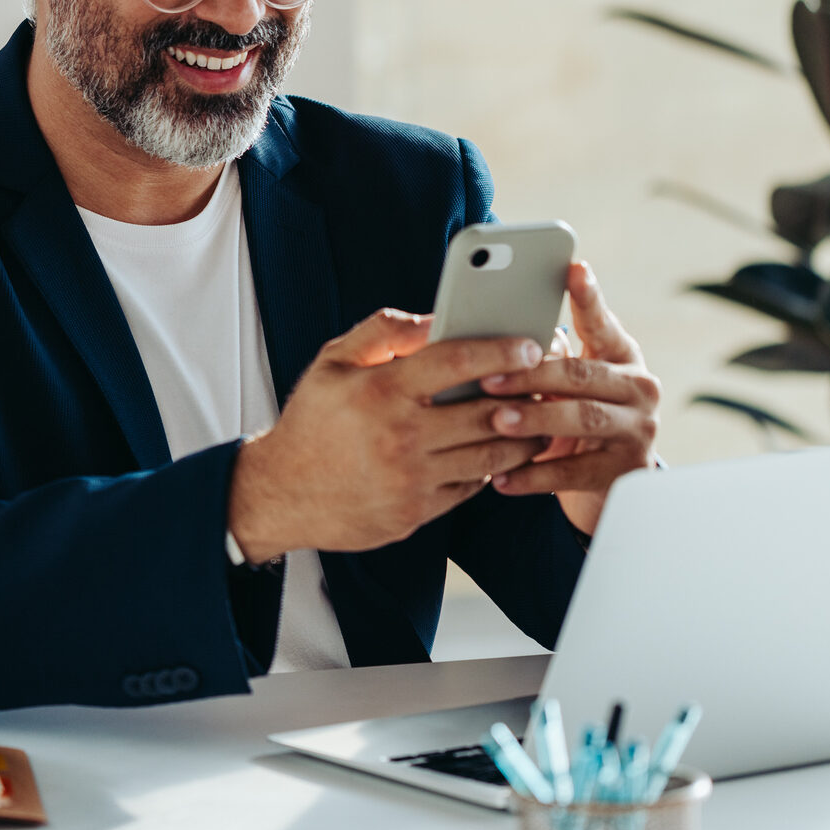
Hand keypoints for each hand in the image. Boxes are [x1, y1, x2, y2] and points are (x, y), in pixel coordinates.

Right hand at [227, 309, 548, 562]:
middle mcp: (399, 436)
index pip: (455, 361)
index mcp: (381, 391)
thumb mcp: (331, 363)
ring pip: (489, 455)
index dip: (500, 349)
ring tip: (535, 419)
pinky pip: (471, 486)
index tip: (528, 343)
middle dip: (526, 394)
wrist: (281, 494)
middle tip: (547, 382)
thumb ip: (381, 332)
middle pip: (486, 411)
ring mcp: (411, 478)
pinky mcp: (416, 511)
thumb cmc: (311, 424)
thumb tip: (430, 318)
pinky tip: (497, 452)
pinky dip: (490, 468)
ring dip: (521, 436)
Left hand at [476, 261, 660, 533]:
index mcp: (620, 355)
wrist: (606, 483)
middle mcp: (638, 387)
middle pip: (582, 375)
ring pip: (583, 419)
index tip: (574, 267)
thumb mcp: (564, 385)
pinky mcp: (625, 471)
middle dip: (531, 376)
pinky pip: (575, 472)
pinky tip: (502, 478)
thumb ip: (542, 359)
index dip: (588, 297)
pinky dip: (535, 475)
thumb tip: (493, 338)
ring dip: (535, 419)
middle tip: (487, 379)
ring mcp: (638, 430)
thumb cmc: (571, 417)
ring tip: (495, 422)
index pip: (602, 322)